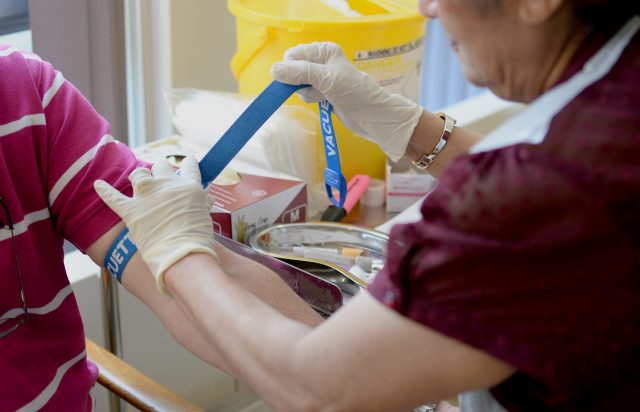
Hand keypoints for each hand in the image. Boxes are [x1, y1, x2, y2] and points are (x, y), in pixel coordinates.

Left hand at [94, 155, 216, 292]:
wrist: (182, 255)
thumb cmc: (199, 240)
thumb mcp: (206, 215)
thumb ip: (201, 202)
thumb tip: (203, 197)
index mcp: (189, 186)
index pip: (189, 165)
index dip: (187, 163)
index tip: (186, 161)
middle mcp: (167, 185)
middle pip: (161, 166)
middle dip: (161, 171)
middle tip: (162, 180)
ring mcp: (147, 197)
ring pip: (139, 173)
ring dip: (140, 176)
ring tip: (139, 181)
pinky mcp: (131, 211)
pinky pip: (114, 198)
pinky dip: (104, 191)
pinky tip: (98, 185)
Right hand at [270, 42, 423, 160]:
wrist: (371, 116)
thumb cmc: (354, 93)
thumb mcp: (326, 80)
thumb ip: (300, 73)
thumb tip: (273, 70)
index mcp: (323, 50)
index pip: (292, 55)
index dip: (292, 70)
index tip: (300, 82)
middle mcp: (321, 60)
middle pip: (293, 70)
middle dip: (300, 83)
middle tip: (317, 89)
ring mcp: (321, 77)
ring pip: (298, 85)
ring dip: (308, 93)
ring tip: (324, 96)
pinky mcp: (322, 91)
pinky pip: (306, 94)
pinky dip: (312, 99)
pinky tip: (325, 101)